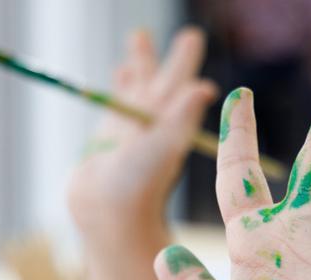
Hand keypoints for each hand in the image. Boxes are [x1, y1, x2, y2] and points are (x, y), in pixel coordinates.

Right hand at [68, 27, 216, 244]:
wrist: (106, 214)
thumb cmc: (137, 185)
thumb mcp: (163, 148)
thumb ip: (180, 118)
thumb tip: (204, 88)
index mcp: (172, 121)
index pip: (183, 83)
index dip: (185, 62)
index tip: (192, 38)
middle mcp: (155, 123)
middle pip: (166, 79)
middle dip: (175, 57)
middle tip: (189, 33)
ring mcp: (132, 128)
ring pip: (138, 85)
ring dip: (140, 62)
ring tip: (139, 36)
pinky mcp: (109, 135)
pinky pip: (115, 102)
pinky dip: (119, 84)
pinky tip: (120, 71)